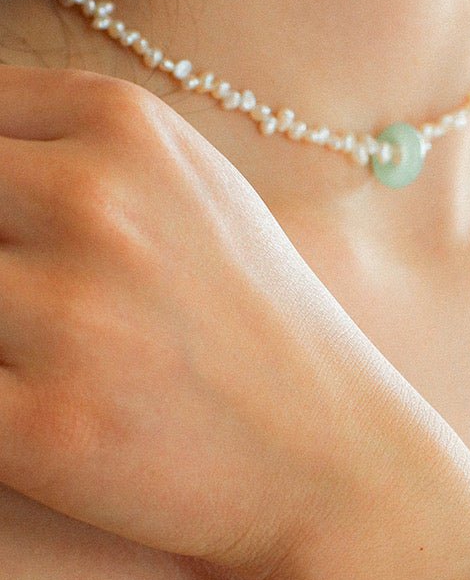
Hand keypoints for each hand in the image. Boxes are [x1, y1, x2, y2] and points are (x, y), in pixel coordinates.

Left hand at [0, 65, 442, 577]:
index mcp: (123, 127)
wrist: (329, 452)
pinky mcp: (47, 427)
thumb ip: (73, 144)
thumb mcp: (192, 187)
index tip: (12, 242)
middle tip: (25, 306)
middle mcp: (94, 205)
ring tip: (35, 355)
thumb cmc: (252, 321)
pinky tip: (33, 405)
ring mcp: (70, 317)